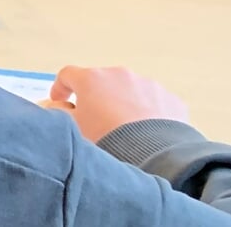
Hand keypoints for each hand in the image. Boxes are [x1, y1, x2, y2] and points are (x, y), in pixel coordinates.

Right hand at [44, 66, 190, 141]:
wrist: (153, 155)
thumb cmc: (106, 138)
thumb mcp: (74, 127)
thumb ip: (59, 112)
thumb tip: (60, 105)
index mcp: (91, 79)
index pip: (68, 75)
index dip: (61, 87)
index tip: (60, 100)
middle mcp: (120, 75)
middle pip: (101, 82)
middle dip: (97, 97)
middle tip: (96, 119)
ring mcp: (148, 85)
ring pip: (130, 91)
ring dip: (124, 103)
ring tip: (126, 129)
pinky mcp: (170, 99)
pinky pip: (154, 103)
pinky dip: (148, 113)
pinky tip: (148, 132)